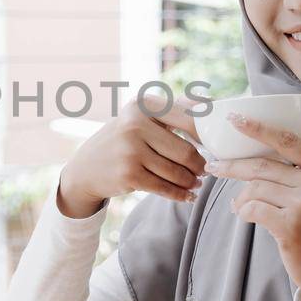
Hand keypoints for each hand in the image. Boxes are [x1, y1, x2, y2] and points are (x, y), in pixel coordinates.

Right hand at [57, 95, 207, 217]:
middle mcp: (135, 125)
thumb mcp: (140, 119)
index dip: (207, 136)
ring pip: (177, 172)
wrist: (85, 169)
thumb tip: (211, 105)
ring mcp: (131, 151)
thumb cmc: (123, 141)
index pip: (188, 119)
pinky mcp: (129, 175)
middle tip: (204, 171)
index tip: (215, 145)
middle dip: (199, 165)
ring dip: (191, 182)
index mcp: (143, 106)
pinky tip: (187, 195)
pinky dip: (180, 194)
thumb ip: (172, 112)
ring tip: (196, 183)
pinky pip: (165, 188)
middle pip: (185, 151)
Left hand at [204, 116, 300, 294]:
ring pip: (255, 188)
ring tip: (239, 206)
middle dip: (233, 167)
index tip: (234, 120)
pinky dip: (243, 211)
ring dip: (240, 198)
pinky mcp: (291, 226)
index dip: (259, 128)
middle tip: (214, 167)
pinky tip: (245, 216)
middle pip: (263, 166)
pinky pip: (253, 209)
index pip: (288, 140)